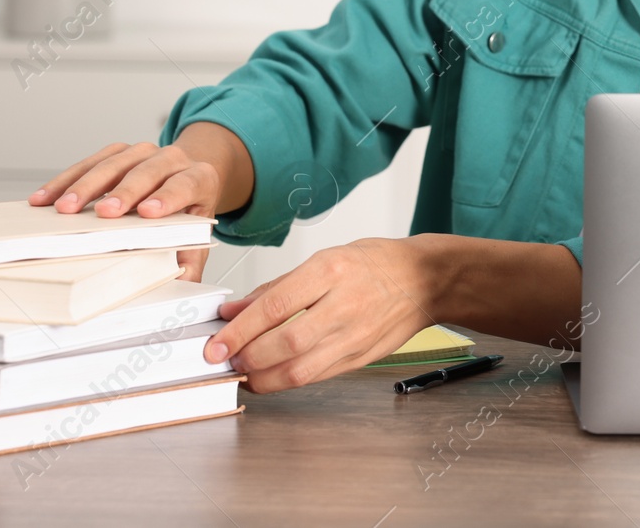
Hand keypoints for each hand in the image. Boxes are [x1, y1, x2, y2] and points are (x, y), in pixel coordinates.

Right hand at [28, 123, 252, 283]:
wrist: (187, 171)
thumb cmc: (190, 206)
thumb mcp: (200, 231)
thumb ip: (192, 259)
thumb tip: (181, 286)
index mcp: (199, 177)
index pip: (184, 185)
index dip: (167, 198)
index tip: (148, 212)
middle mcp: (173, 159)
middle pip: (146, 172)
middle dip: (123, 193)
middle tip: (104, 213)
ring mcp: (144, 152)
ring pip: (113, 164)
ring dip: (85, 186)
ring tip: (63, 208)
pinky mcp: (119, 151)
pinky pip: (91, 162)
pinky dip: (67, 180)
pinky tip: (48, 197)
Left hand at [205, 236, 437, 392]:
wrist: (424, 280)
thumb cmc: (375, 264)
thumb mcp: (325, 258)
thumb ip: (276, 288)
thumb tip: (234, 310)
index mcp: (330, 271)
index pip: (275, 306)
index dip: (240, 331)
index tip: (215, 345)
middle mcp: (343, 304)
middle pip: (286, 343)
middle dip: (248, 357)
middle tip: (226, 360)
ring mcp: (354, 336)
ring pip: (301, 369)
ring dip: (264, 378)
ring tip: (245, 373)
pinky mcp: (361, 358)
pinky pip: (318, 376)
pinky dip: (289, 380)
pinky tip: (272, 376)